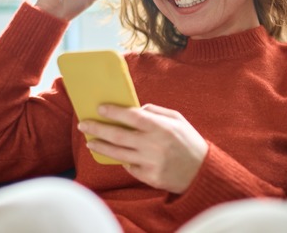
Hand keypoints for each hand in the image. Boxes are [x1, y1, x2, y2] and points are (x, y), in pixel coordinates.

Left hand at [79, 104, 208, 193]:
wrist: (202, 172)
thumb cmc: (189, 141)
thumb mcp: (178, 120)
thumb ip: (156, 111)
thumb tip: (135, 108)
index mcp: (161, 127)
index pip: (132, 116)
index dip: (114, 112)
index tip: (99, 108)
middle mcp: (154, 145)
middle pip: (118, 135)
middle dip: (98, 128)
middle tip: (84, 124)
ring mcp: (150, 163)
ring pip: (118, 153)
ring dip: (101, 147)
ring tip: (90, 142)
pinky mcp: (149, 177)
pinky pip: (129, 167)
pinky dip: (122, 160)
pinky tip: (116, 155)